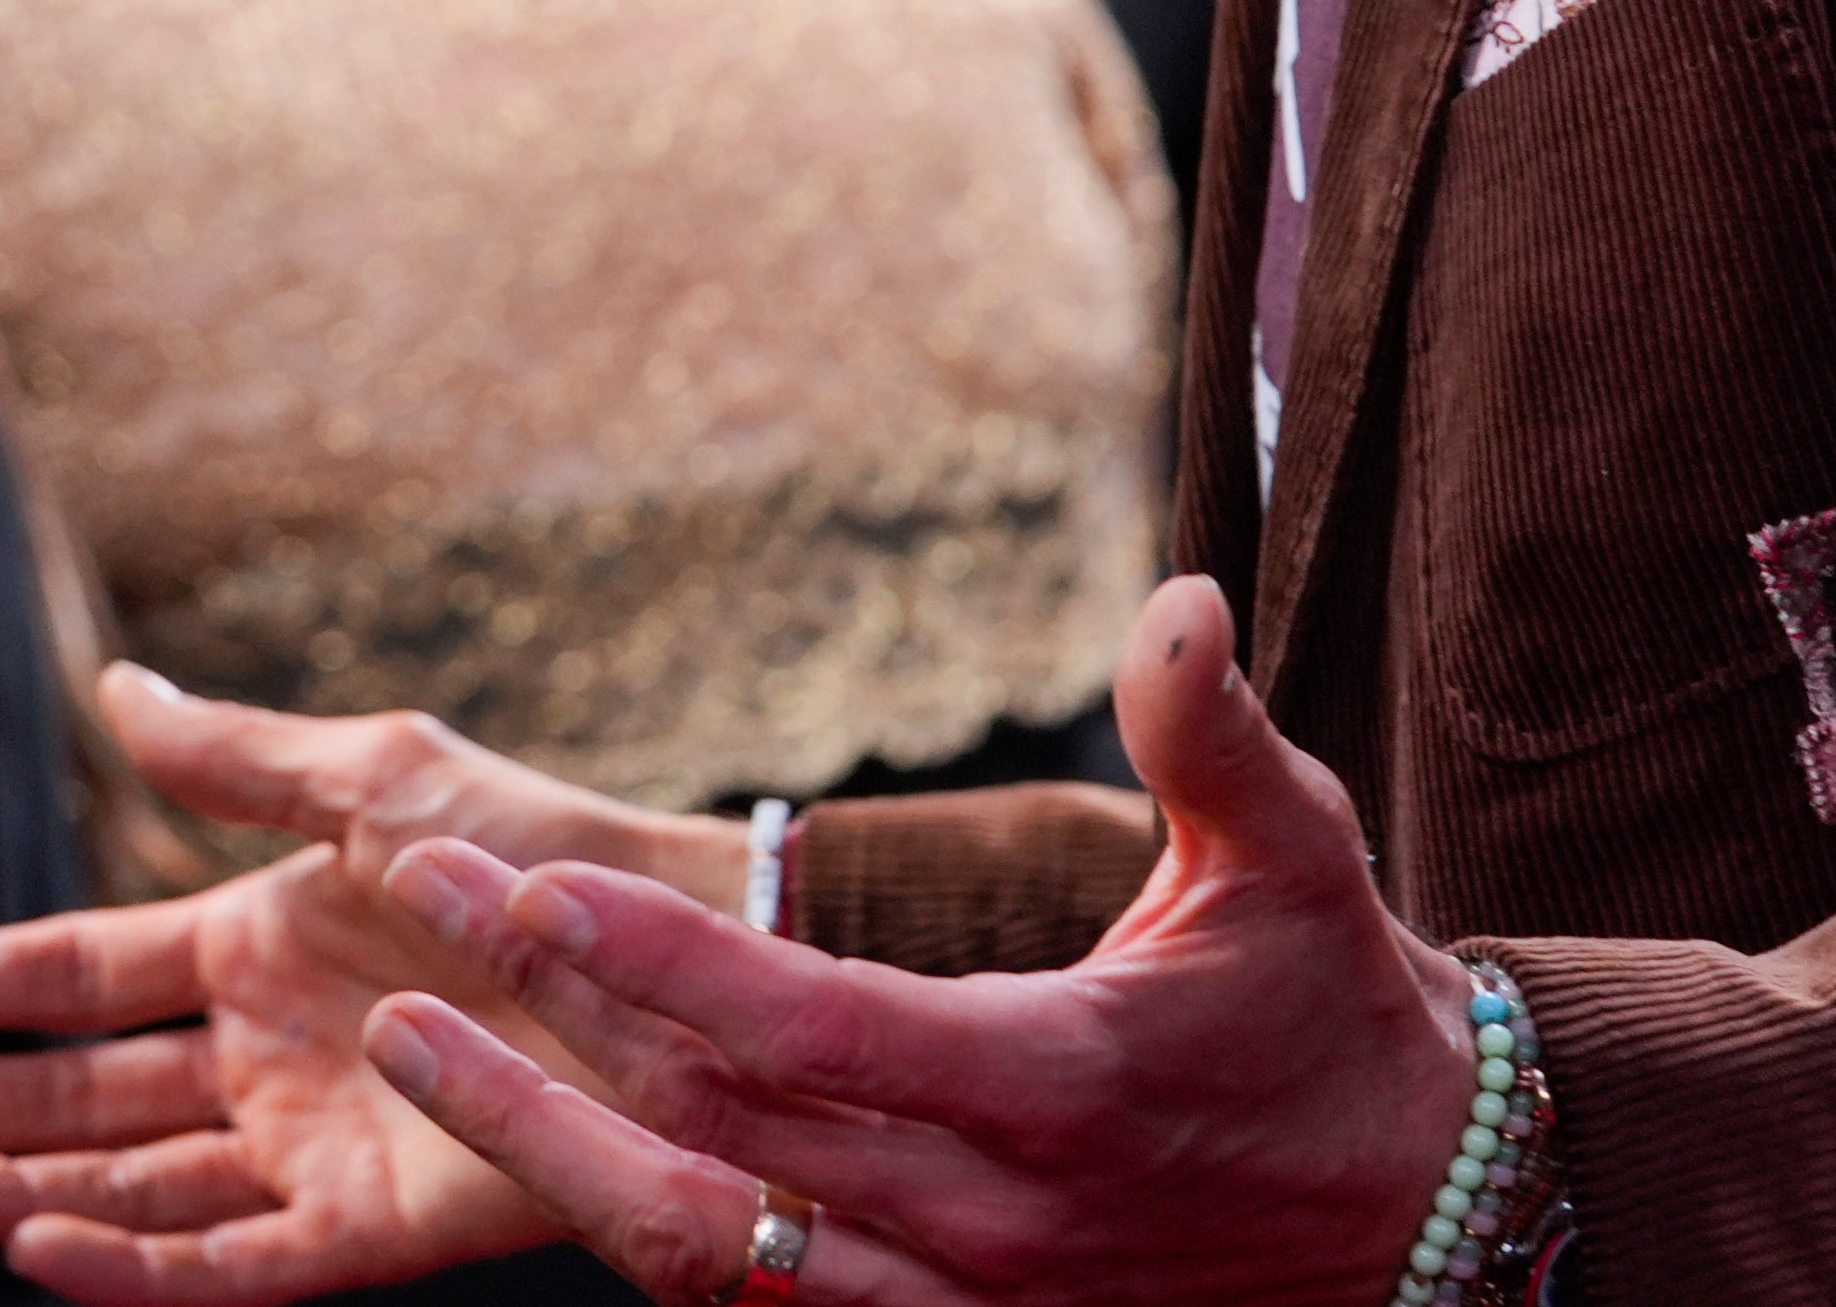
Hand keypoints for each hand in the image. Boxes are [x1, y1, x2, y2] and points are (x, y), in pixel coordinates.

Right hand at [0, 670, 741, 1301]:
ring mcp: (309, 1146)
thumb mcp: (376, 777)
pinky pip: (226, 1260)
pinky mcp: (368, 1229)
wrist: (688, 957)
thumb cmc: (546, 850)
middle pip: (71, 1096)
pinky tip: (35, 1247)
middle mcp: (264, 1055)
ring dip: (8, 1190)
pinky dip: (129, 1263)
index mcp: (256, 944)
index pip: (73, 976)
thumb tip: (116, 691)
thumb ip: (236, 759)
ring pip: (124, 1187)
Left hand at [358, 581, 1468, 1306]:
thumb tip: (1174, 598)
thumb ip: (1212, 733)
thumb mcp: (1298, 858)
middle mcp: (986, 1220)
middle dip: (543, 1020)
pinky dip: (634, 1234)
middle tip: (417, 910)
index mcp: (1051, 1087)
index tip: (530, 885)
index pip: (807, 1033)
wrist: (1424, 1221)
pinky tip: (536, 1150)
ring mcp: (959, 1303)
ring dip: (542, 1151)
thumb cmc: (1339, 1017)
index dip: (658, 965)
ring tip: (412, 1044)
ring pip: (699, 1252)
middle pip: (710, 1133)